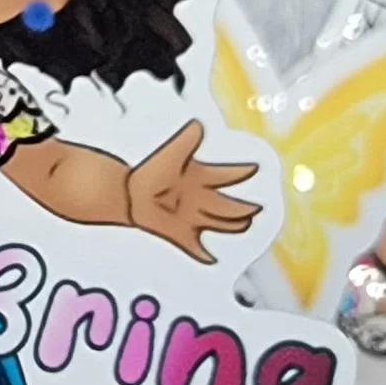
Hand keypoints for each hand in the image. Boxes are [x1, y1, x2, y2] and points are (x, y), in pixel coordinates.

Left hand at [127, 121, 259, 261]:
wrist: (128, 194)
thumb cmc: (149, 173)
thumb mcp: (171, 154)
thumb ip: (186, 141)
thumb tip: (198, 125)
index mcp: (200, 178)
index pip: (227, 175)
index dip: (242, 171)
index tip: (256, 167)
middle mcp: (199, 198)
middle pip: (228, 205)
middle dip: (243, 208)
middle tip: (257, 208)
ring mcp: (191, 217)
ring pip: (220, 223)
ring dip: (233, 225)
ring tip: (245, 225)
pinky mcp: (179, 234)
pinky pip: (195, 248)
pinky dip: (204, 255)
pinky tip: (212, 259)